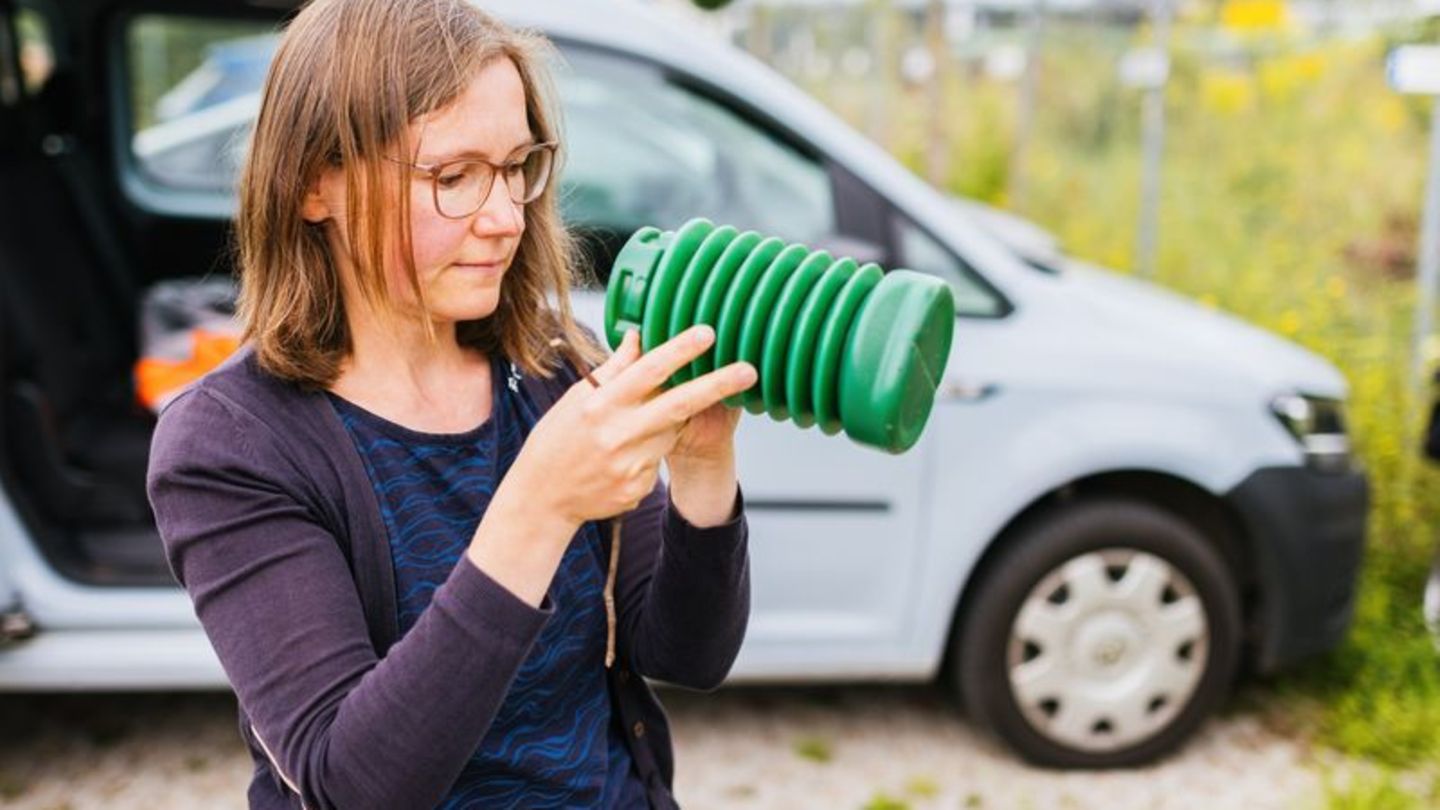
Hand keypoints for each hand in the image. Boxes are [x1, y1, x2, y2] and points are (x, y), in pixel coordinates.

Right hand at [504, 325, 756, 526]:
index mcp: (601, 404)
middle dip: (717, 385)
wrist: (542, 498)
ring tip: (632, 429)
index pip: (648, 371)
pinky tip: (621, 459)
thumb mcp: (577, 399)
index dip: (681, 350)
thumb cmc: (557, 441)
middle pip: (679, 404)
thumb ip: (613, 370)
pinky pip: (659, 460)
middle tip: (749, 370)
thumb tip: (638, 336)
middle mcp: (618, 433)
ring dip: (670, 422)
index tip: (708, 333)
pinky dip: (651, 452)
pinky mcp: (638, 487)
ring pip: (672, 432)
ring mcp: (630, 464)